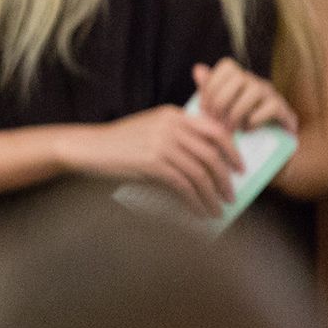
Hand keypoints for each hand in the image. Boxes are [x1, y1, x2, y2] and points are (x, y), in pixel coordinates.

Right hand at [60, 105, 242, 217]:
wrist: (88, 148)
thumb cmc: (118, 143)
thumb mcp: (150, 130)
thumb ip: (176, 137)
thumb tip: (206, 164)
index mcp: (173, 115)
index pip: (215, 130)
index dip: (232, 151)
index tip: (239, 168)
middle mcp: (171, 126)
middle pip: (211, 154)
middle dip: (225, 179)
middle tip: (231, 196)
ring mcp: (162, 144)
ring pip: (200, 173)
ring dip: (212, 195)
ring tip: (217, 209)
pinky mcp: (153, 163)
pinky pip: (183, 185)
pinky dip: (195, 201)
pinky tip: (198, 212)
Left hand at [192, 59, 299, 133]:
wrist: (266, 147)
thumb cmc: (235, 125)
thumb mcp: (218, 109)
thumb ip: (208, 90)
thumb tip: (197, 68)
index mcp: (239, 78)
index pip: (227, 66)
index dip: (212, 85)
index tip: (204, 108)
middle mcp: (256, 82)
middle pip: (239, 77)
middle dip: (222, 100)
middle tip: (215, 121)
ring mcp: (271, 95)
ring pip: (255, 90)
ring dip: (237, 111)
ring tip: (229, 128)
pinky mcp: (284, 110)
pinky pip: (271, 107)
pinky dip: (255, 120)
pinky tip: (247, 130)